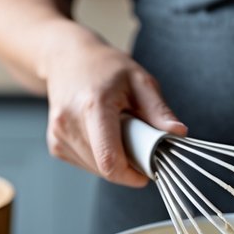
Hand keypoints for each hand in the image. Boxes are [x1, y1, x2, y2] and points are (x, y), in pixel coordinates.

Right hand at [42, 34, 185, 186]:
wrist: (67, 59)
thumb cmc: (105, 67)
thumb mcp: (140, 80)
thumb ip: (158, 110)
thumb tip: (178, 133)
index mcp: (93, 106)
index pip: (109, 159)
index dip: (131, 174)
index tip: (147, 171)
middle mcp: (69, 122)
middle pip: (104, 167)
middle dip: (127, 164)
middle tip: (137, 142)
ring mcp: (59, 134)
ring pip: (95, 169)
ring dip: (114, 161)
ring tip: (118, 133)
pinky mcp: (55, 144)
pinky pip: (85, 165)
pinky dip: (99, 158)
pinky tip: (102, 136)